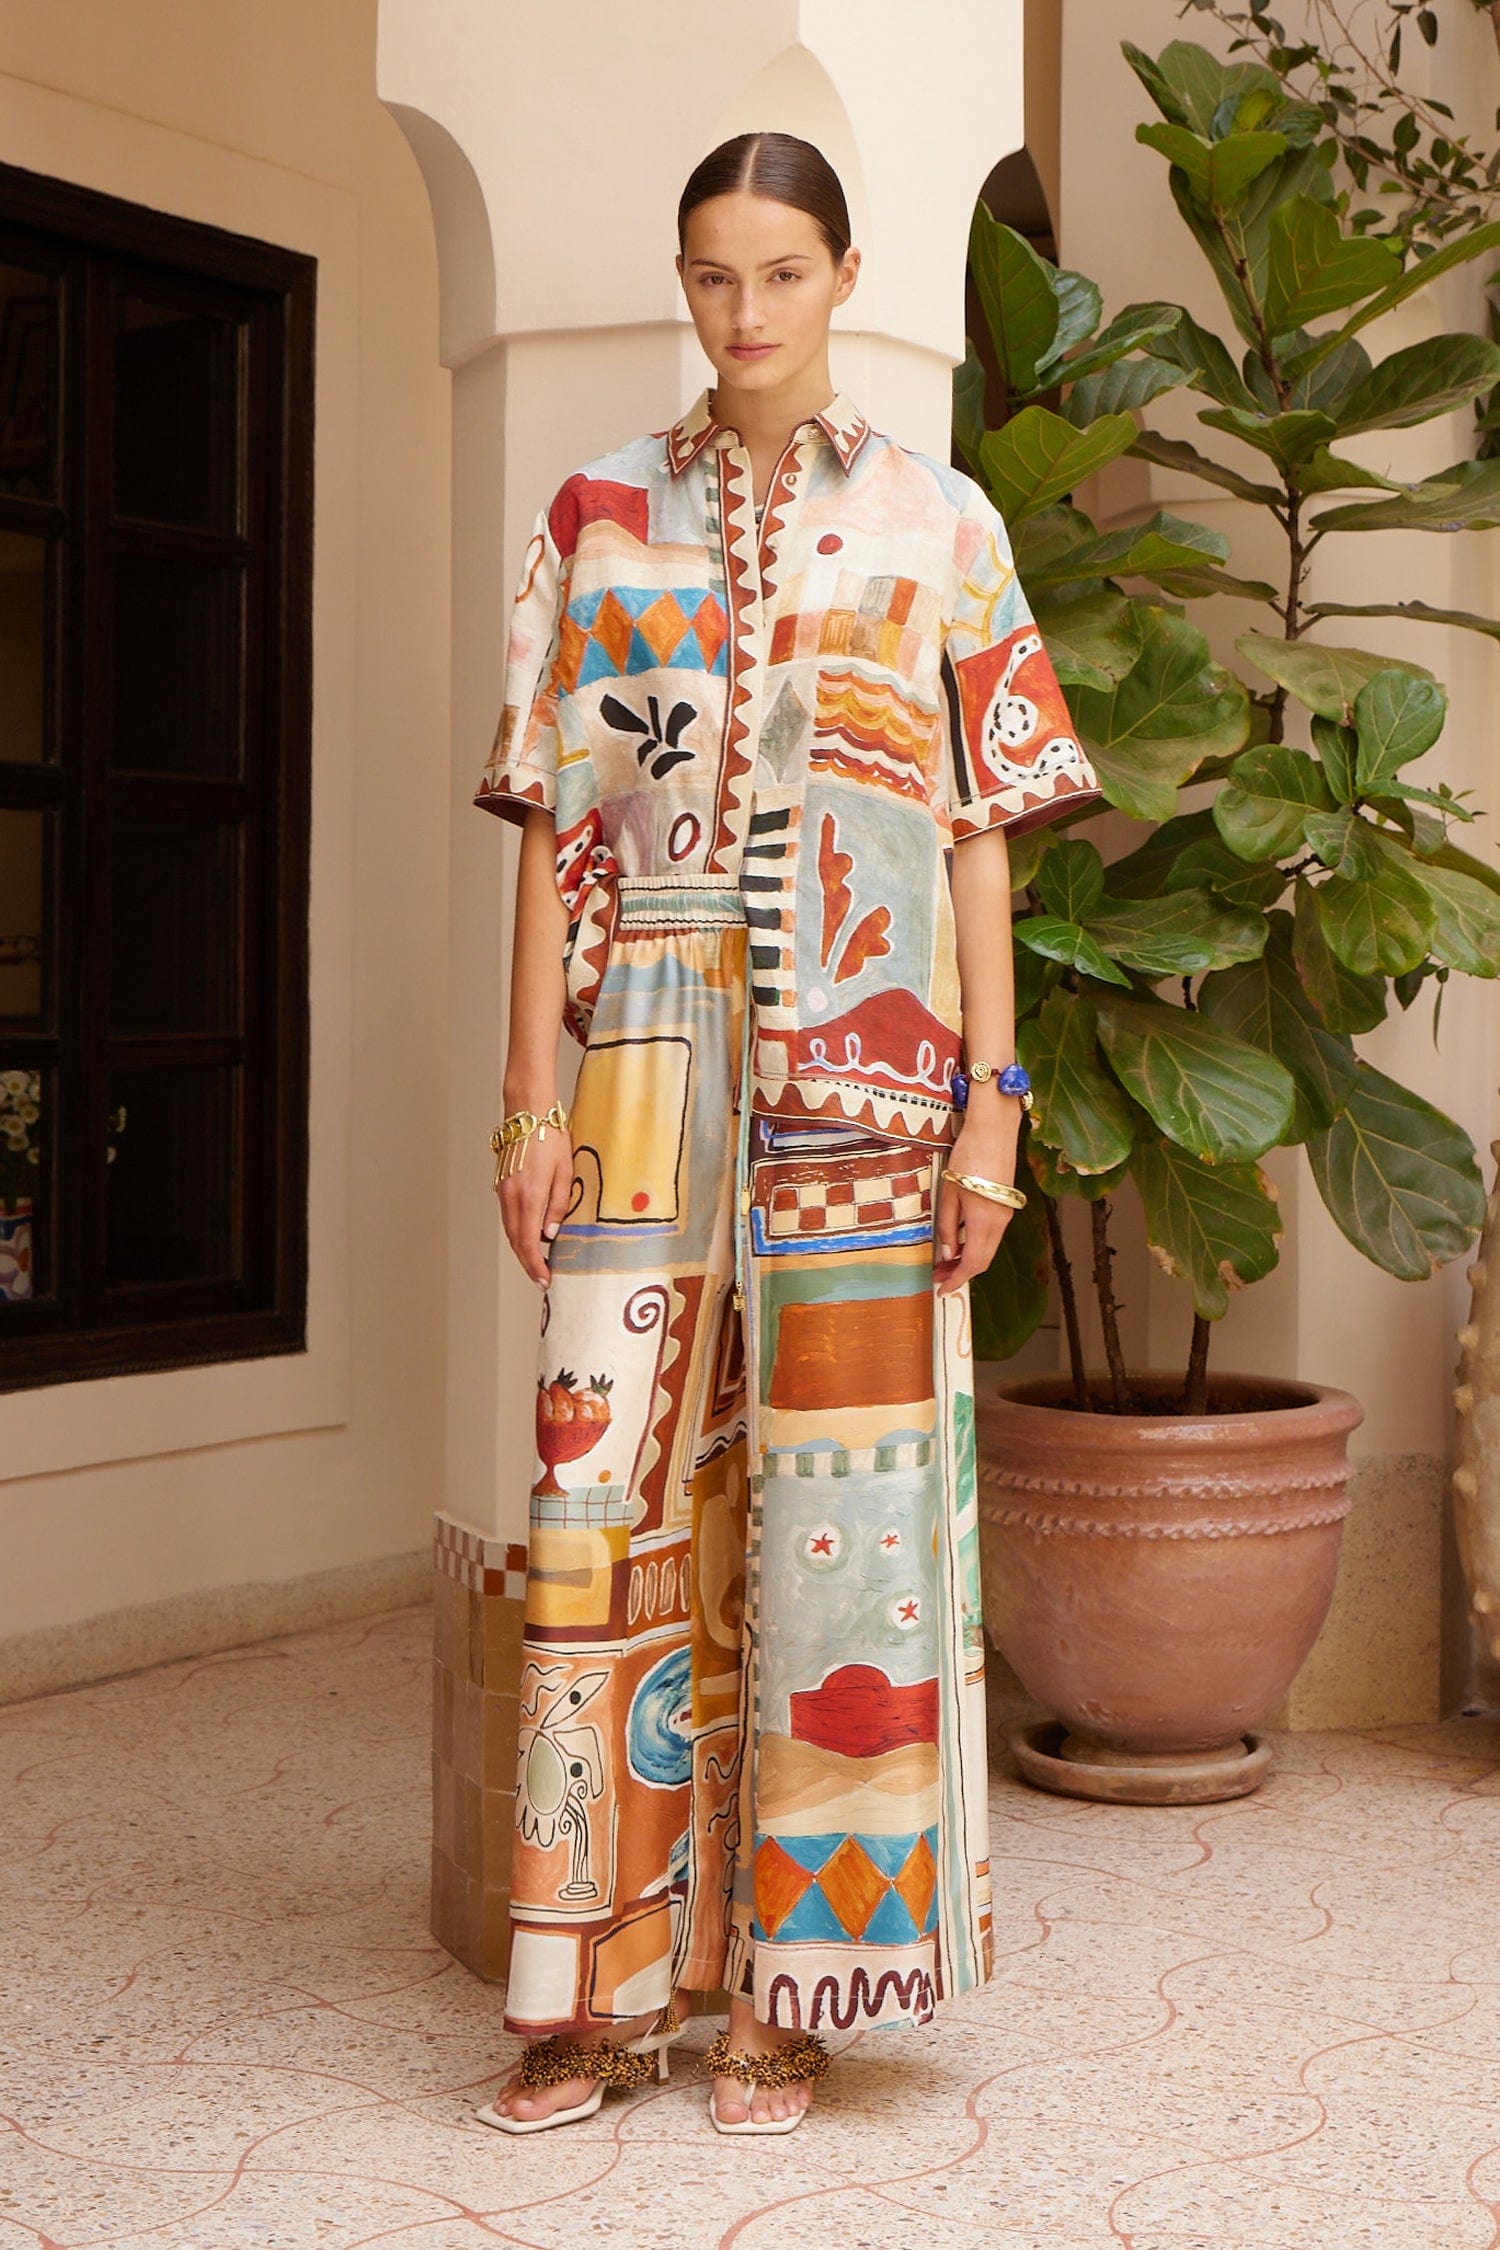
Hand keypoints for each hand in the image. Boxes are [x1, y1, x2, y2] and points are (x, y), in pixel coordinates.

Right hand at [496, 1127, 574, 1286]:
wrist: (527, 1114)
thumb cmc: (551, 1138)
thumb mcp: (565, 1172)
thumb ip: (558, 1205)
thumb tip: (550, 1234)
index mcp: (529, 1196)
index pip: (528, 1242)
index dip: (534, 1265)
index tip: (544, 1280)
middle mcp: (511, 1197)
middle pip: (515, 1240)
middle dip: (528, 1263)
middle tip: (542, 1278)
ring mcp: (503, 1191)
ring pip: (510, 1229)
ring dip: (522, 1248)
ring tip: (539, 1262)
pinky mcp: (502, 1186)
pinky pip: (509, 1216)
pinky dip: (518, 1231)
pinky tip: (531, 1235)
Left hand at [934, 1117, 1021, 1297]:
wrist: (994, 1129)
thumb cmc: (968, 1156)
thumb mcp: (949, 1192)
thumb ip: (949, 1226)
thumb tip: (947, 1253)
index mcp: (984, 1221)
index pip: (973, 1263)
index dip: (957, 1279)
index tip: (942, 1289)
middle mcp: (1000, 1222)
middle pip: (983, 1260)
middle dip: (961, 1272)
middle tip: (938, 1276)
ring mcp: (1006, 1214)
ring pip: (988, 1248)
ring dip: (968, 1259)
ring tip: (945, 1261)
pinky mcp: (1005, 1205)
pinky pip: (992, 1235)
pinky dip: (976, 1245)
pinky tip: (959, 1242)